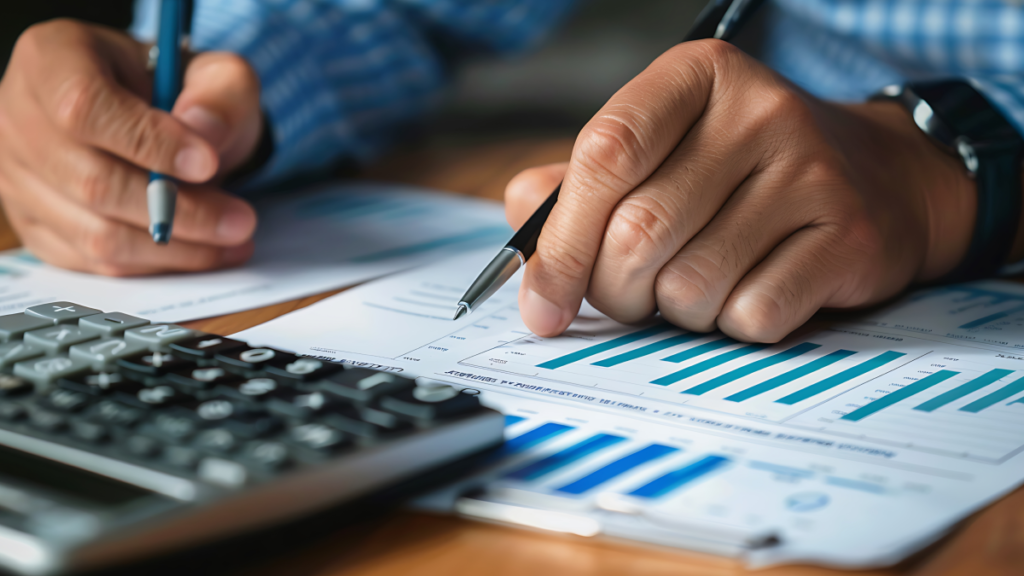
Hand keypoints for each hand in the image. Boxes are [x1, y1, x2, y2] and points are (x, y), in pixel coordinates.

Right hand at [0, 19, 261, 275]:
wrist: (154, 118)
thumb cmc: (178, 91)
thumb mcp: (213, 73)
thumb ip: (219, 95)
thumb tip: (204, 136)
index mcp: (52, 59)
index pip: (86, 108)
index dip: (149, 143)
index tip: (209, 164)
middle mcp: (19, 118)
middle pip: (92, 182)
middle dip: (179, 210)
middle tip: (241, 220)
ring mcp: (18, 178)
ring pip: (96, 235)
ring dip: (176, 248)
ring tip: (234, 237)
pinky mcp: (35, 226)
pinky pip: (96, 263)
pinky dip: (157, 264)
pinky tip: (203, 250)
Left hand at [505, 40, 977, 341]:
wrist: (876, 179)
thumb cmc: (738, 175)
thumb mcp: (658, 155)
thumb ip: (575, 189)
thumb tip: (523, 245)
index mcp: (694, 77)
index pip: (604, 155)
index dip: (561, 244)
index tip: (542, 306)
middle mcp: (758, 111)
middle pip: (638, 233)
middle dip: (616, 291)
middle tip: (631, 296)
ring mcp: (812, 171)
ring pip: (690, 284)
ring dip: (676, 311)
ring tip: (698, 285)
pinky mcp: (850, 235)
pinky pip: (752, 314)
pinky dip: (733, 325)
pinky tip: (751, 292)